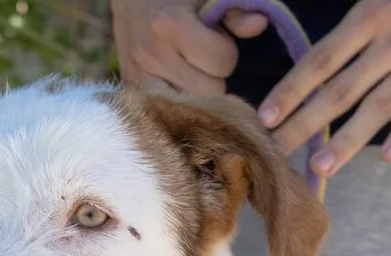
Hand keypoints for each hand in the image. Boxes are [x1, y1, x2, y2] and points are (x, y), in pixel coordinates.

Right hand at [113, 0, 267, 95]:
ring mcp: (136, 75)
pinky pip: (166, 109)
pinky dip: (177, 99)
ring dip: (196, 90)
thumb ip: (235, 10)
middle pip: (209, 90)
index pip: (222, 62)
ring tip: (189, 68)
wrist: (130, 0)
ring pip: (189, 106)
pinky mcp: (130, 88)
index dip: (227, 51)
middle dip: (214, 75)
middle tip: (203, 57)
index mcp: (170, 25)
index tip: (216, 40)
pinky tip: (176, 81)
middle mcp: (150, 54)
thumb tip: (259, 25)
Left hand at [259, 0, 390, 174]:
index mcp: (371, 16)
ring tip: (320, 167)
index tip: (265, 116)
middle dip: (304, 124)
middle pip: (340, 90)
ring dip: (347, 139)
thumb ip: (358, 18)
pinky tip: (389, 157)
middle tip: (275, 152)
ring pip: (378, 105)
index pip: (321, 59)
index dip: (291, 89)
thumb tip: (323, 49)